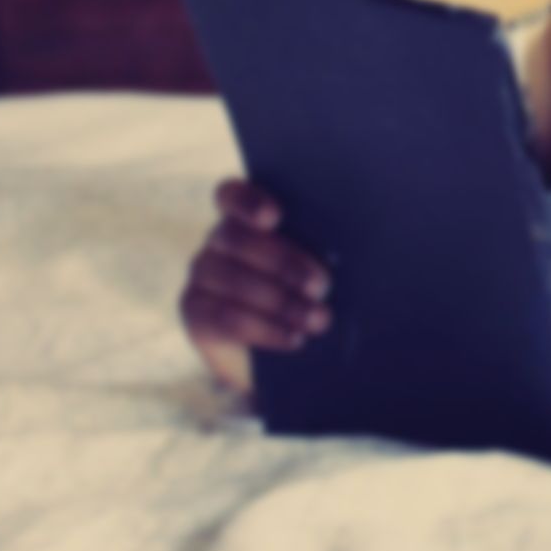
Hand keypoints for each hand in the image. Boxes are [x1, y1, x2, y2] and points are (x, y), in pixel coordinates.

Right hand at [179, 178, 332, 393]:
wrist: (283, 355)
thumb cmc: (312, 296)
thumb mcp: (319, 270)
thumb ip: (321, 250)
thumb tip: (355, 243)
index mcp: (247, 217)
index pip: (231, 195)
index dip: (249, 202)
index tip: (275, 218)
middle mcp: (218, 240)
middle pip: (236, 238)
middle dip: (283, 262)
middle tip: (322, 286)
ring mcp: (203, 274)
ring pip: (232, 279)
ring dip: (281, 301)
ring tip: (319, 320)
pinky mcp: (196, 311)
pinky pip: (225, 317)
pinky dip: (264, 329)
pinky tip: (294, 338)